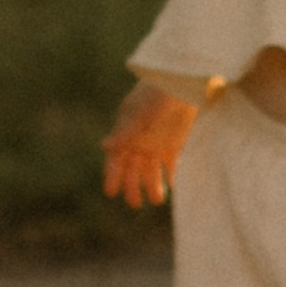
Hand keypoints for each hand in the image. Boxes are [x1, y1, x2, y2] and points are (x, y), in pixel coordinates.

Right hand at [102, 81, 199, 206]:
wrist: (180, 82)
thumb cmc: (154, 95)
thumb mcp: (138, 113)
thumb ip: (124, 132)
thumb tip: (105, 147)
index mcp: (125, 134)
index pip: (115, 160)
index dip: (112, 176)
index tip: (111, 192)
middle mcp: (138, 141)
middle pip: (131, 170)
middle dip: (132, 187)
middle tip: (134, 203)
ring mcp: (156, 143)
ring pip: (151, 170)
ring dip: (152, 185)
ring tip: (157, 200)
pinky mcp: (174, 143)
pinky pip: (171, 164)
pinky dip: (172, 176)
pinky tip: (173, 187)